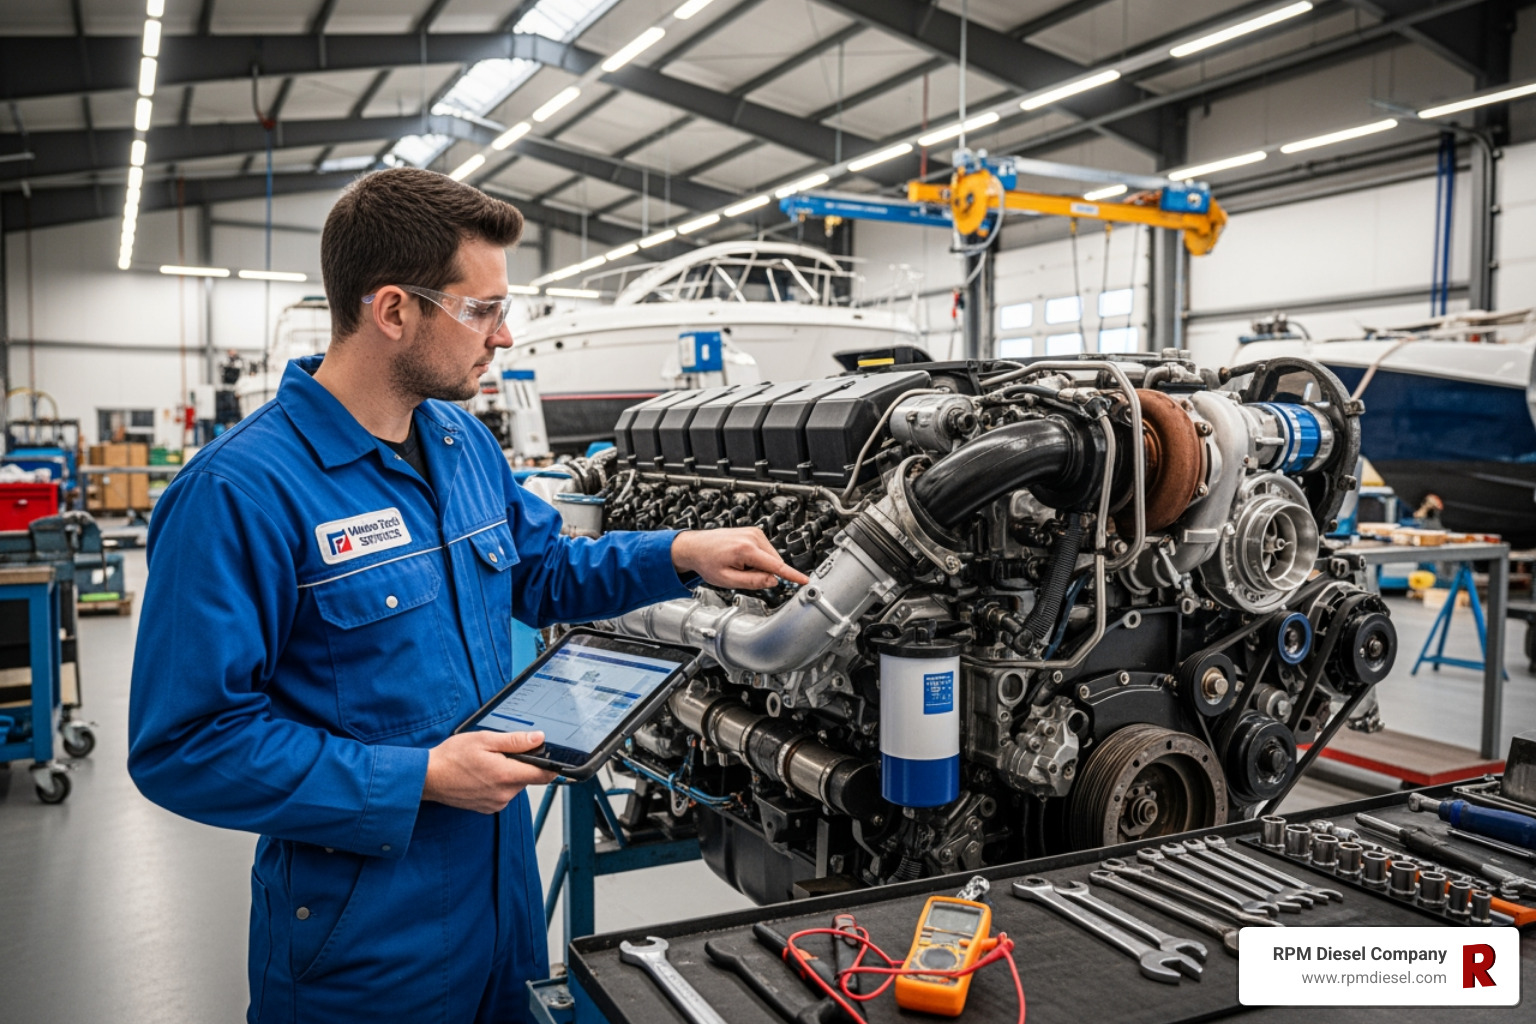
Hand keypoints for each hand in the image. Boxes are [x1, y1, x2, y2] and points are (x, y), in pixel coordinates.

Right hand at [422, 730, 556, 813]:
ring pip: (514, 785)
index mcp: (506, 776)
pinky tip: (481, 775)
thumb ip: (515, 741)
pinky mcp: (487, 808)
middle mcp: (504, 794)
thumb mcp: (485, 740)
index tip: (551, 757)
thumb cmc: (452, 757)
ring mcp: (495, 803)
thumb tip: (538, 739)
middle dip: (520, 764)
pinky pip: (502, 793)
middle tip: (500, 752)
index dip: (551, 765)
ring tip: (486, 764)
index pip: (544, 776)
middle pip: (527, 778)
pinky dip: (497, 783)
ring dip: (507, 774)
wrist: (428, 778)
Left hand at [671, 527, 811, 589]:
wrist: (695, 547)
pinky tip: (742, 559)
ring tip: (739, 565)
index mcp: (745, 549)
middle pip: (773, 562)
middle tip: (742, 574)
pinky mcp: (754, 532)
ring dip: (760, 566)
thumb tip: (772, 581)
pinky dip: (758, 559)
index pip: (776, 566)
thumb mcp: (727, 580)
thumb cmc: (707, 562)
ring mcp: (754, 532)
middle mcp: (752, 537)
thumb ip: (752, 582)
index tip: (805, 581)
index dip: (792, 575)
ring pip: (770, 557)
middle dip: (764, 572)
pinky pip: (765, 551)